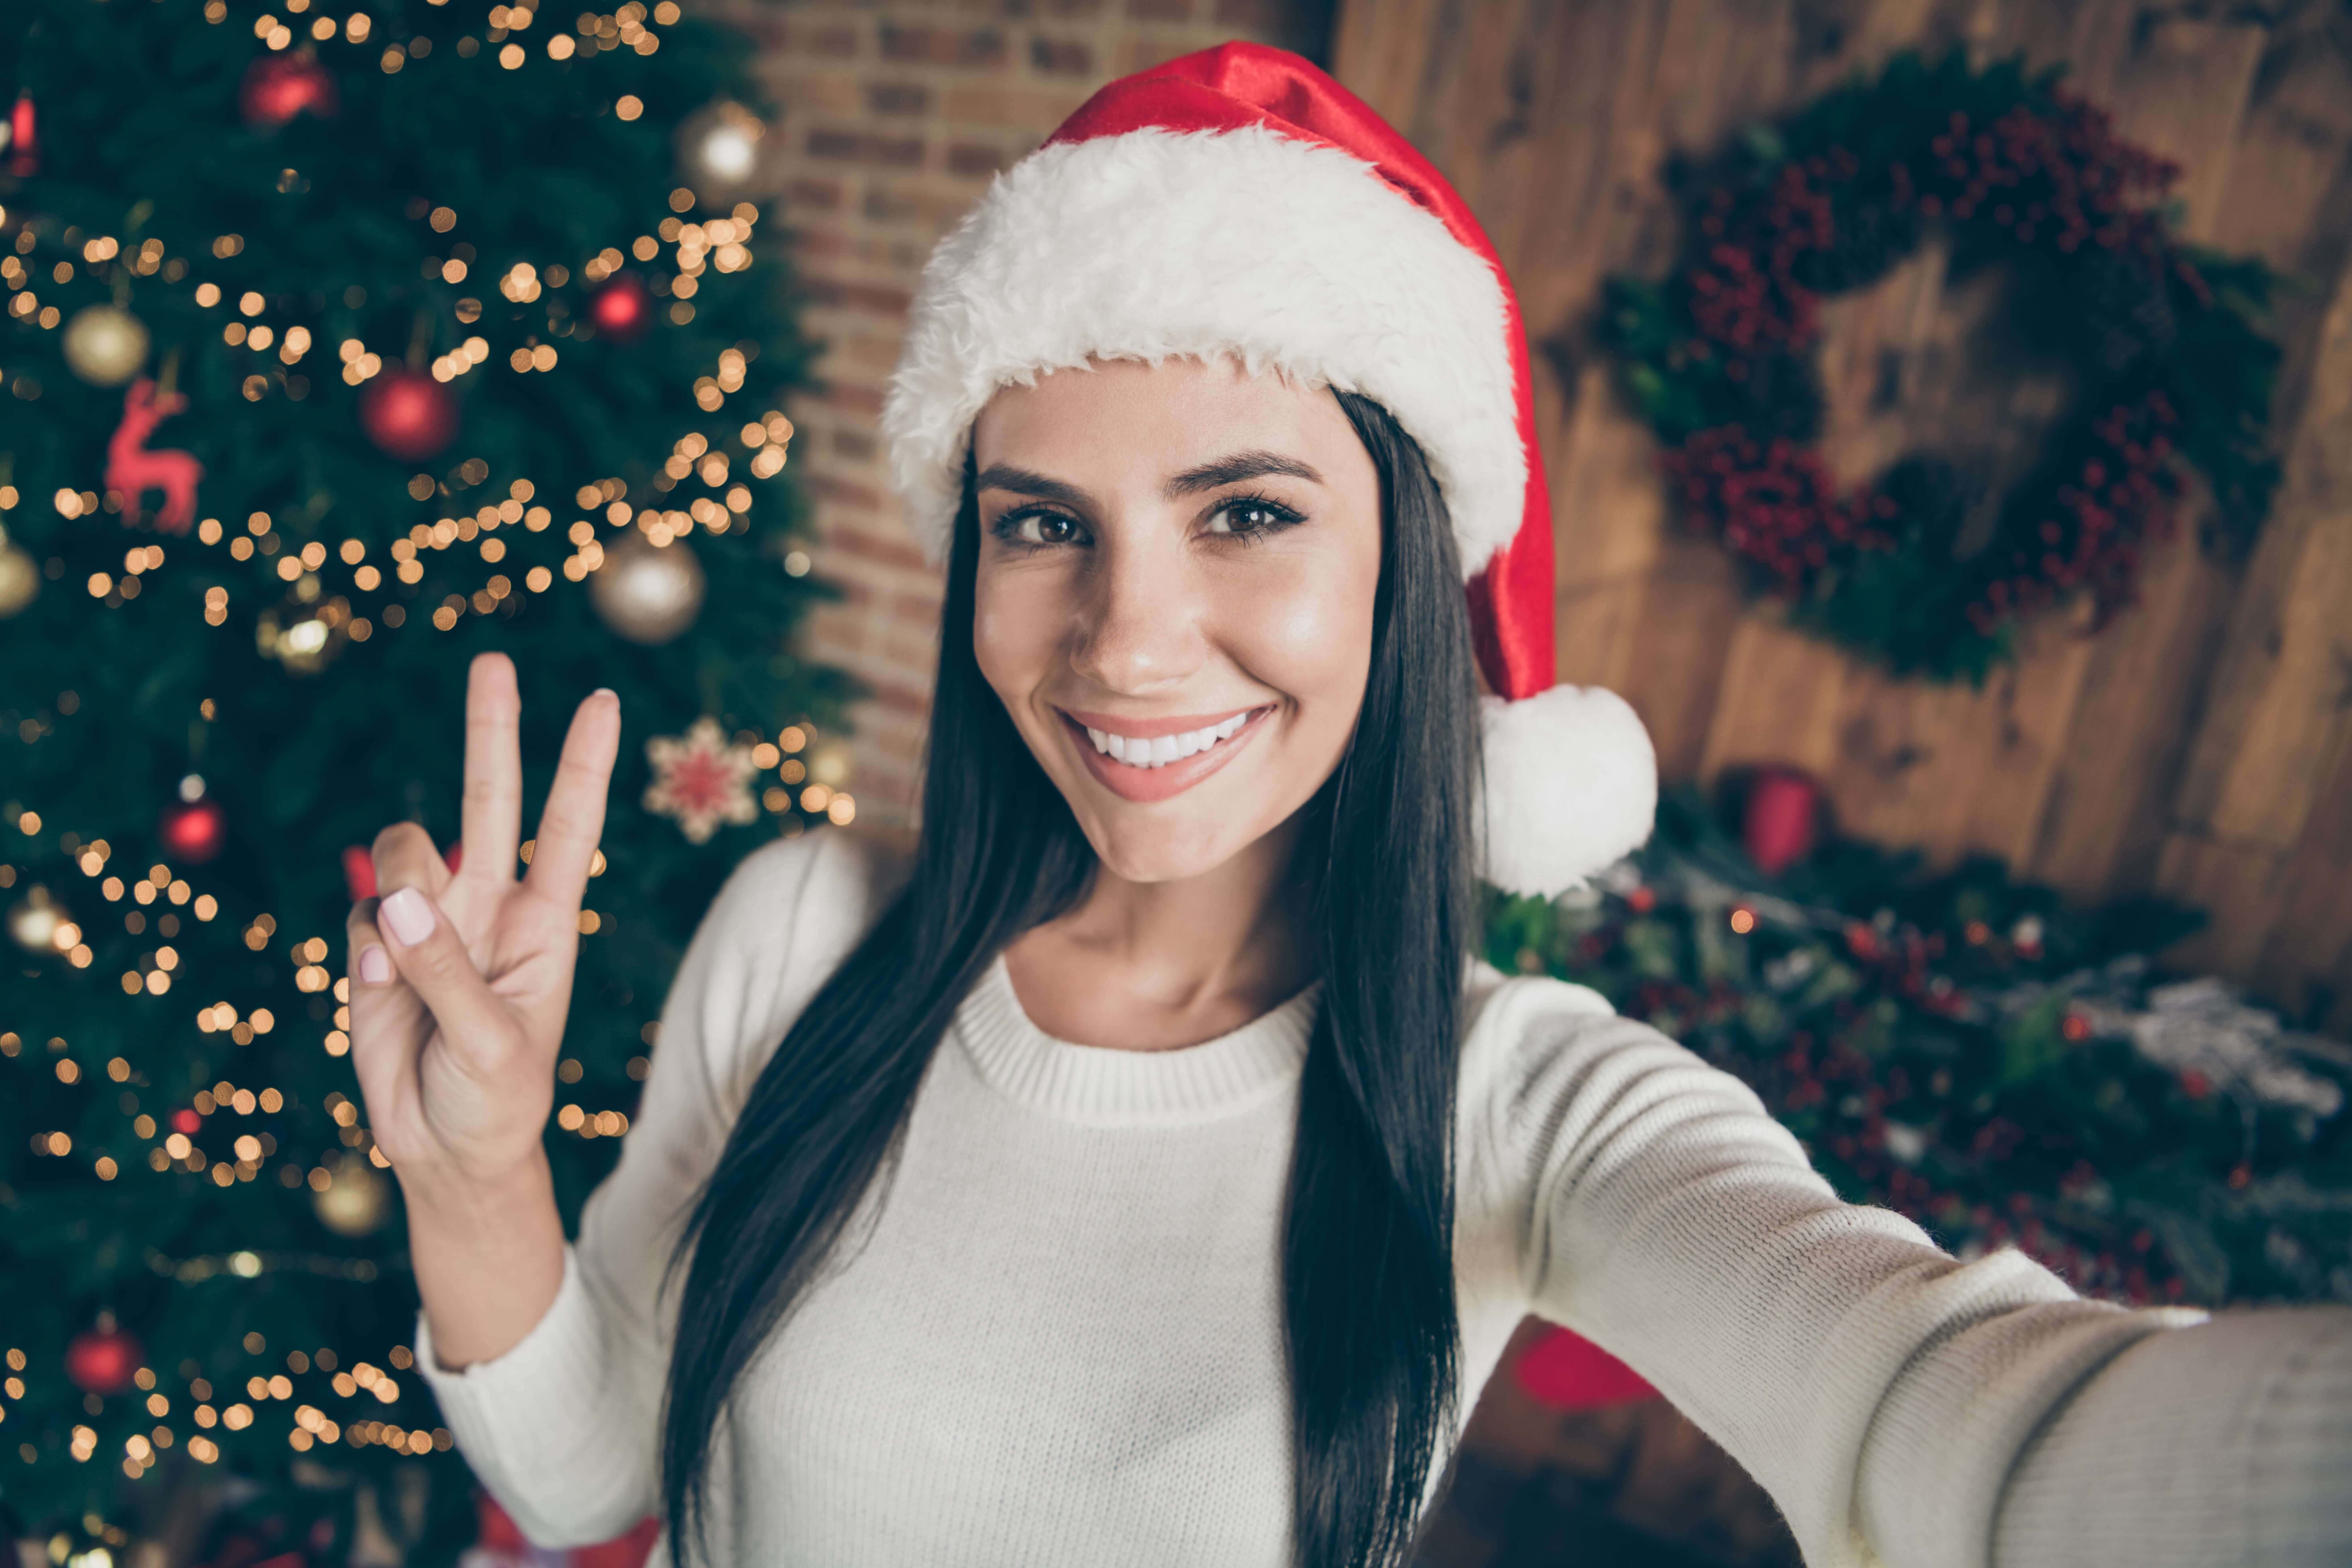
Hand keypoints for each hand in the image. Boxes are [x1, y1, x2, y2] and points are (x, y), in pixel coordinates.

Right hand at [344, 651, 620, 1192]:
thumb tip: (402, 905)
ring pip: (405, 851)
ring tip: (402, 957)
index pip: (569, 827)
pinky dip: (367, 949)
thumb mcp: (491, 1045)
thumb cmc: (494, 1099)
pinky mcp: (380, 945)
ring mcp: (432, 920)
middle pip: (489, 800)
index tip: (602, 701)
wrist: (447, 1148)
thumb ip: (447, 975)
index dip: (582, 765)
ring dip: (399, 885)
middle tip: (492, 661)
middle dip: (490, 731)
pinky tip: (379, 990)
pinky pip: (363, 913)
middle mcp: (490, 906)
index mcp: (544, 921)